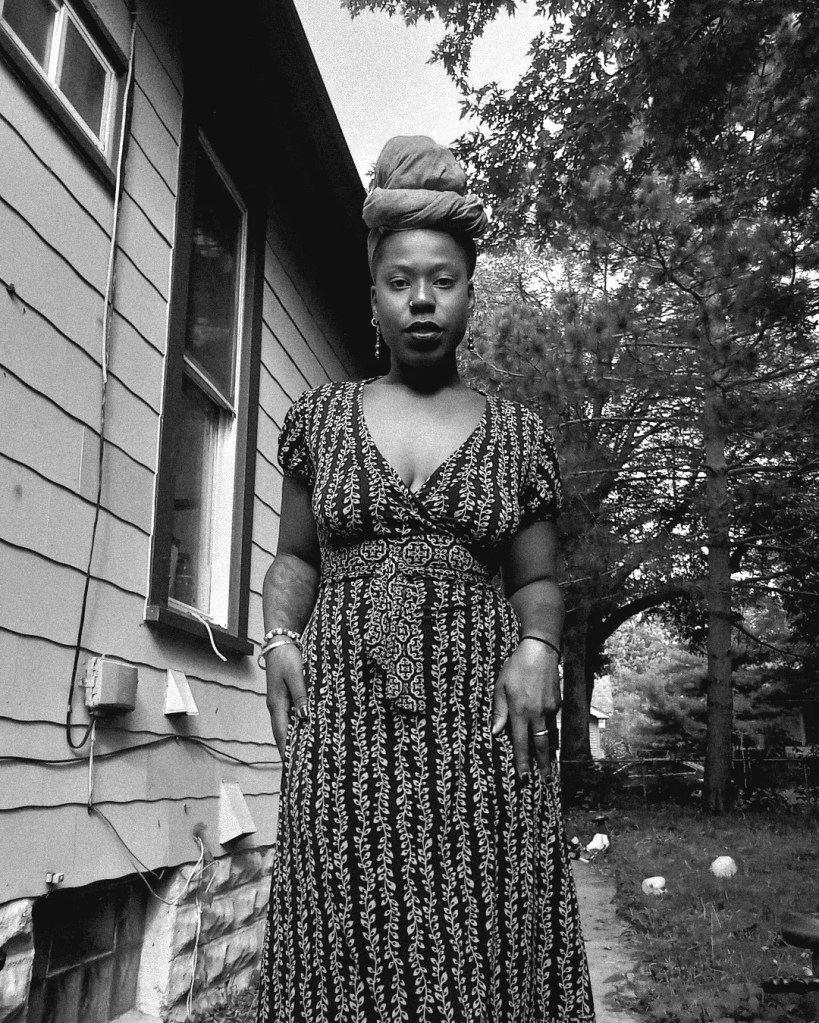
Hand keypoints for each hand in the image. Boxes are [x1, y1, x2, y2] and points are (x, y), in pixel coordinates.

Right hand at [264, 642, 307, 761]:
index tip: (292, 765)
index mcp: (276, 703)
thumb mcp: (296, 675)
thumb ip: (301, 695)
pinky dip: (299, 724)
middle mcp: (277, 706)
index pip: (281, 732)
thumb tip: (305, 717)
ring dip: (295, 737)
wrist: (280, 641)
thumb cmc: (287, 657)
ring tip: (307, 752)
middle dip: (291, 747)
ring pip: (288, 724)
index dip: (286, 749)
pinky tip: (308, 729)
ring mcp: (281, 701)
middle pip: (284, 732)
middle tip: (302, 764)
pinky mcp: (287, 695)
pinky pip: (292, 715)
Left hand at [491, 639, 560, 781]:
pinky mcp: (557, 703)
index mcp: (520, 712)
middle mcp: (537, 714)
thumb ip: (499, 711)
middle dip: (542, 765)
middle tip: (544, 780)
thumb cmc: (516, 667)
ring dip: (549, 752)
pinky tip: (549, 738)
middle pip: (541, 746)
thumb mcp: (501, 687)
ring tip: (549, 765)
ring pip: (550, 736)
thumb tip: (495, 732)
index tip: (524, 778)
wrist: (540, 651)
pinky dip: (551, 733)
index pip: (521, 743)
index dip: (522, 762)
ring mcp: (549, 709)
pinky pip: (553, 722)